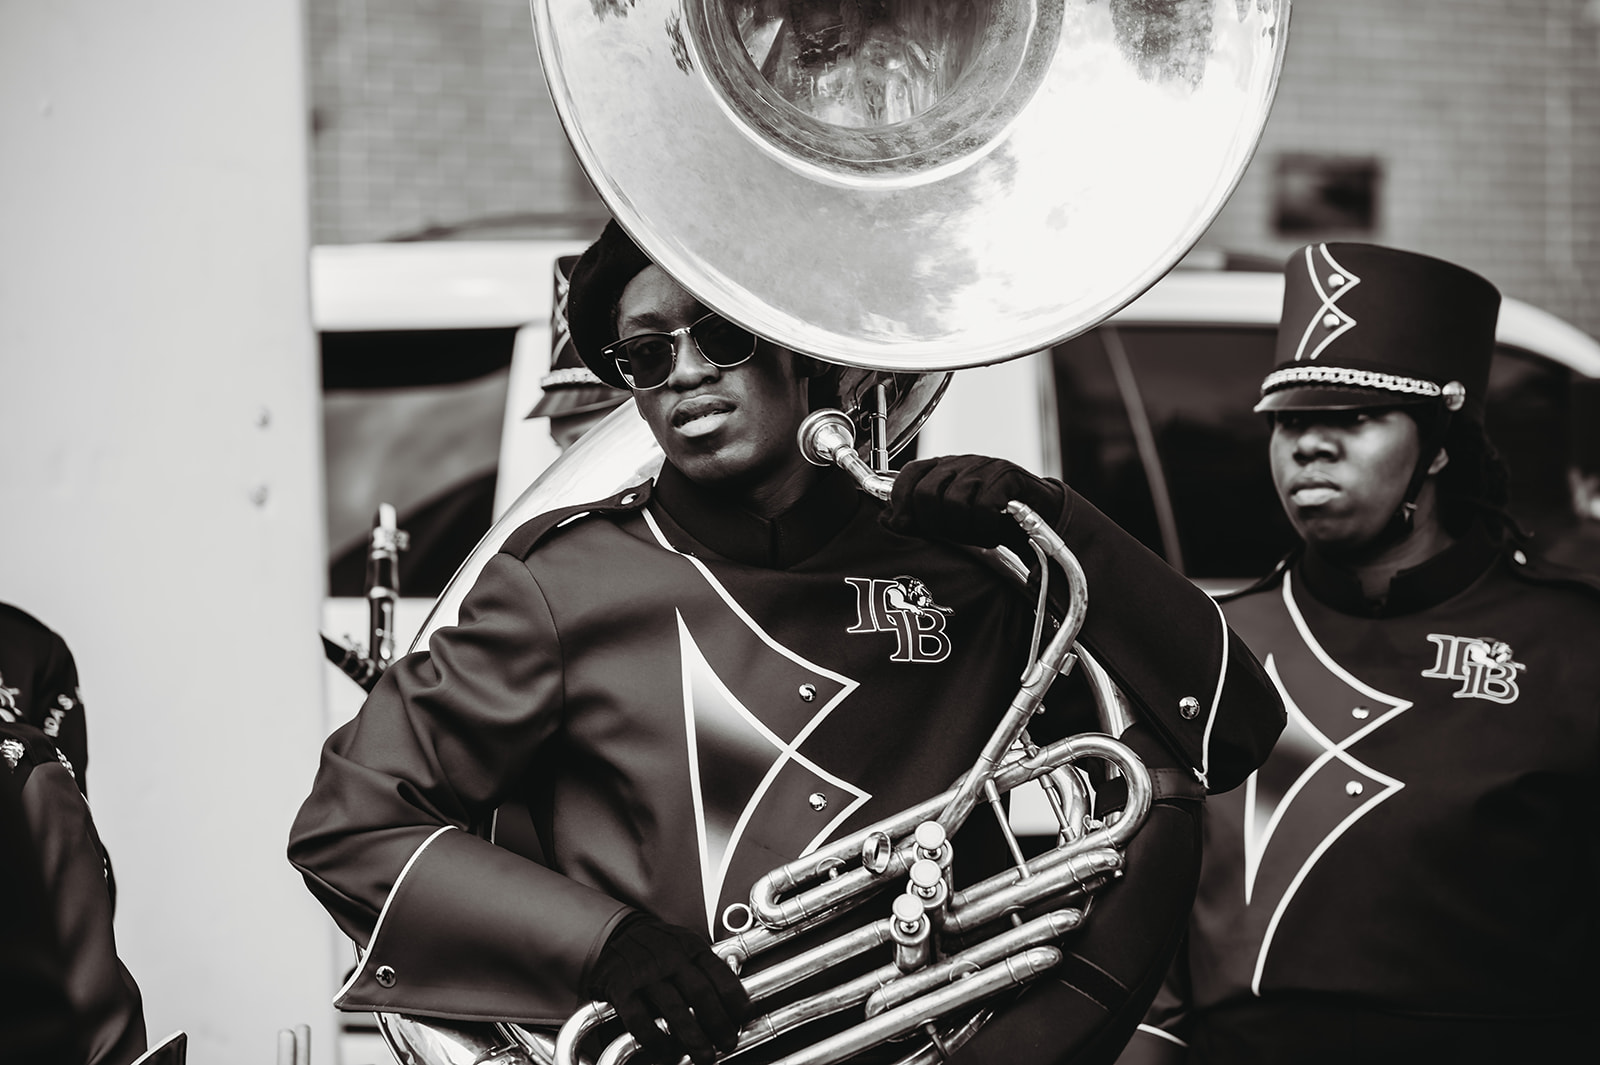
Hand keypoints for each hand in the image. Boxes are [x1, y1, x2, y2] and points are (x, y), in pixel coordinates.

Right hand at [584, 912, 749, 1064]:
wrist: (617, 933)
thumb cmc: (660, 946)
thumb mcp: (688, 946)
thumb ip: (709, 969)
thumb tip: (739, 1003)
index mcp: (691, 947)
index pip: (719, 973)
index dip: (736, 999)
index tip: (745, 1018)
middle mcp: (670, 958)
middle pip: (700, 992)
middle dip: (718, 1023)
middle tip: (728, 1044)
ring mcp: (645, 974)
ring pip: (674, 1009)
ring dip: (694, 1038)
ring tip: (705, 1057)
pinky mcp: (622, 990)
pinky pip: (640, 1021)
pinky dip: (657, 1041)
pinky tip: (668, 1054)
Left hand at [881, 456, 1064, 548]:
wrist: (1040, 517)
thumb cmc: (989, 521)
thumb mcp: (950, 523)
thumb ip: (920, 520)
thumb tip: (887, 521)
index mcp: (943, 469)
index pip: (909, 474)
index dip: (900, 502)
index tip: (902, 526)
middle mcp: (961, 463)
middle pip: (927, 493)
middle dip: (935, 524)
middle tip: (952, 536)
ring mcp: (984, 467)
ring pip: (954, 502)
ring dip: (964, 529)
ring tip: (977, 535)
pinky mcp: (1008, 476)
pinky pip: (982, 506)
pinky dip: (984, 526)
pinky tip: (993, 530)